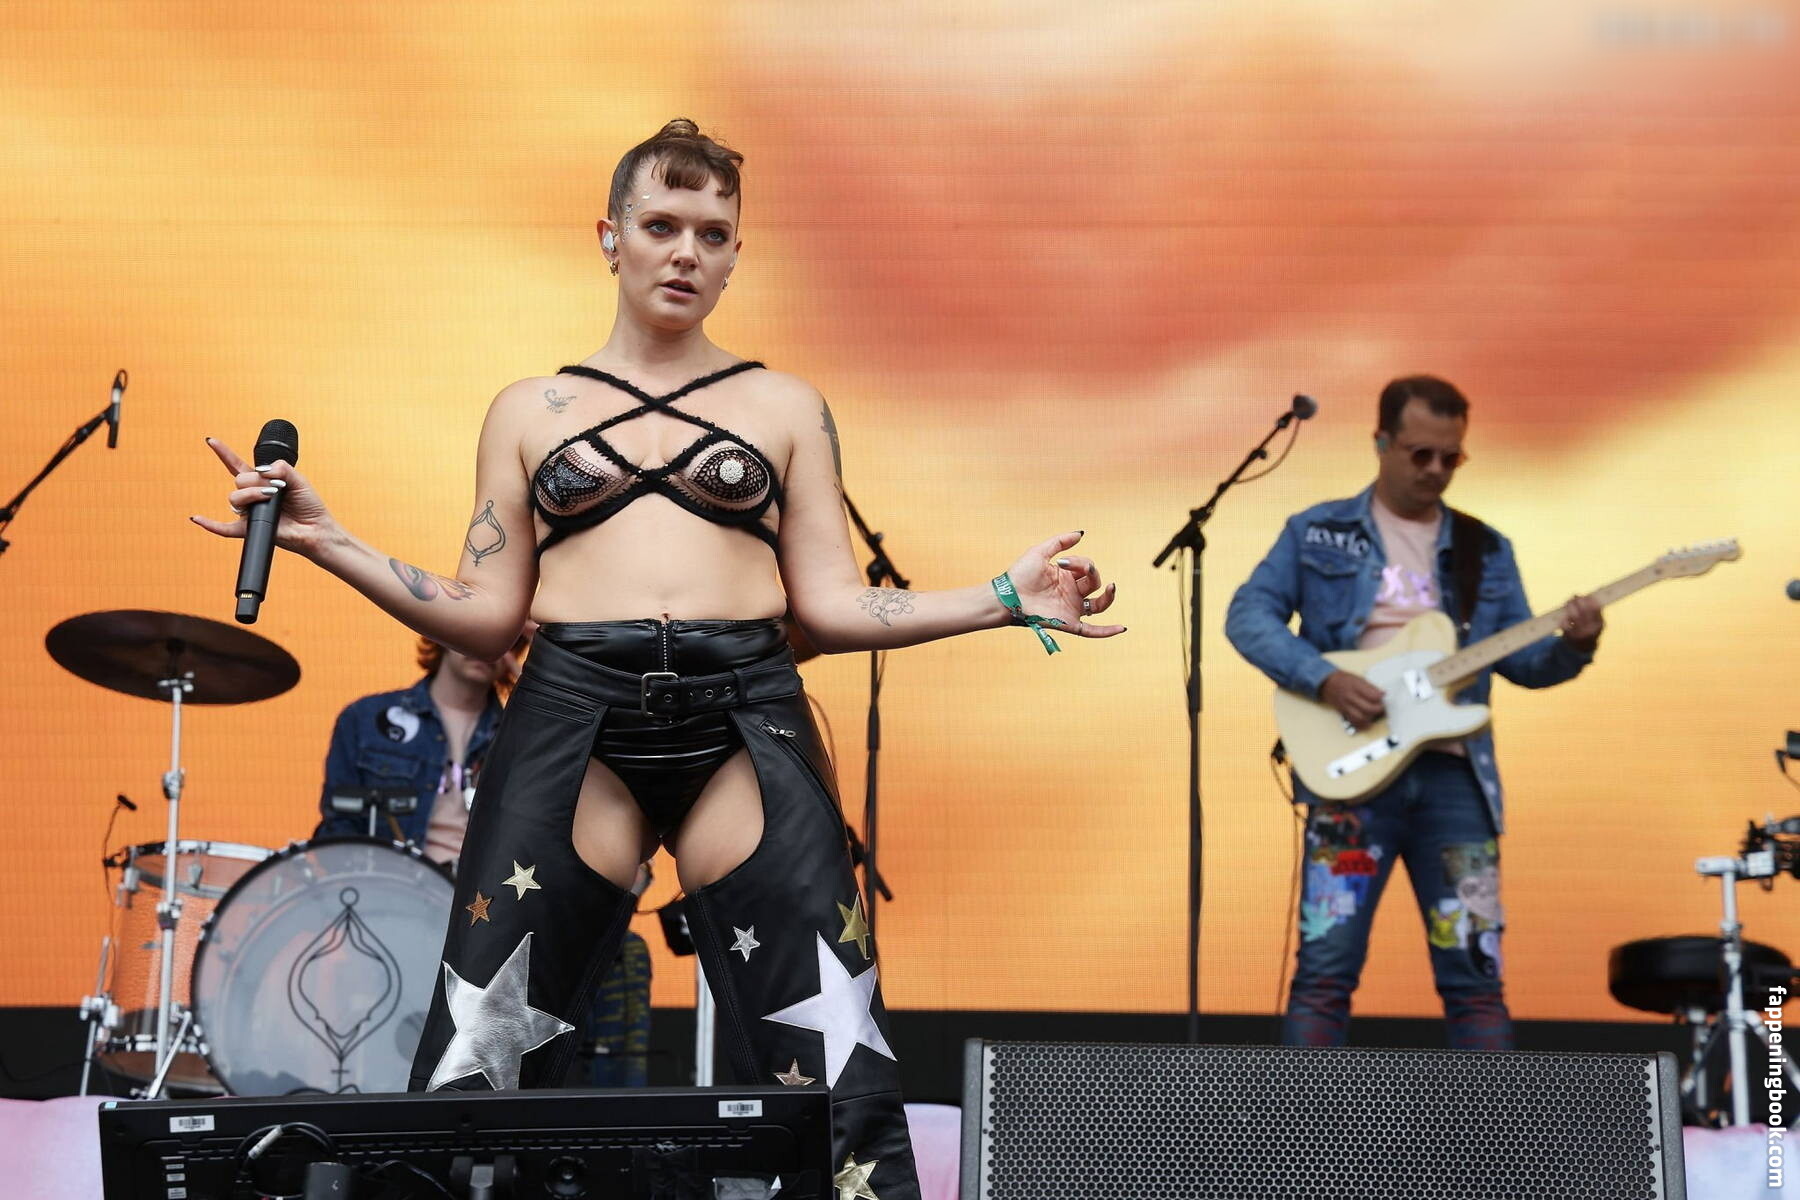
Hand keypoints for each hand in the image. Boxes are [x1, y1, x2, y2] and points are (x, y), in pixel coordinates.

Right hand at [188, 436, 337, 559]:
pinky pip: (225, 528)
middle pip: (239, 481)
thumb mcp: (299, 480)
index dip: (224, 453)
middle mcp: (252, 496)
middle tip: (276, 489)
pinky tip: (198, 518)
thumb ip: (281, 468)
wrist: (316, 528)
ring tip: (270, 498)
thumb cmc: (309, 505)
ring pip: (235, 499)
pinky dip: (210, 524)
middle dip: (255, 481)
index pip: (238, 466)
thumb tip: (262, 471)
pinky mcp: (250, 529)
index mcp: (261, 482)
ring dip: (251, 495)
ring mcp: (249, 513)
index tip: (211, 441)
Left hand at [1003, 531, 1125, 639]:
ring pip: (1099, 605)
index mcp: (1066, 577)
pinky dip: (1107, 631)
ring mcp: (1071, 609)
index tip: (1063, 562)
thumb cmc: (1020, 574)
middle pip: (1094, 582)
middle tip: (1076, 566)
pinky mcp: (1069, 623)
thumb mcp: (1040, 552)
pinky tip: (1121, 628)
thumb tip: (1081, 534)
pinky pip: (1092, 630)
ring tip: (1112, 586)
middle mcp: (1071, 593)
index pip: (1087, 568)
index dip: (1081, 562)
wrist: (1008, 596)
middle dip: (1090, 571)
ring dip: (1109, 596)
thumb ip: (1060, 542)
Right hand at [1320, 670, 1385, 728]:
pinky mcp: (1343, 712)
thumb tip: (1382, 694)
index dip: (1381, 698)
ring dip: (1371, 718)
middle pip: (1368, 708)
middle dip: (1378, 710)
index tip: (1384, 697)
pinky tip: (1366, 722)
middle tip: (1381, 708)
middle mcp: (1351, 696)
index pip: (1373, 695)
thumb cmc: (1343, 679)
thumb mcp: (1358, 678)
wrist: (1327, 683)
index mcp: (1356, 686)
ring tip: (1375, 715)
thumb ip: (1370, 687)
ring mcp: (1346, 705)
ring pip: (1361, 718)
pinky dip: (1362, 724)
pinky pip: (1354, 722)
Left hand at [1559, 593, 1603, 652]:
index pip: (1596, 609)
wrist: (1582, 647)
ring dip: (1570, 606)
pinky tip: (1563, 614)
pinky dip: (1563, 618)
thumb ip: (1594, 611)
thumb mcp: (1596, 622)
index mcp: (1599, 624)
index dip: (1590, 600)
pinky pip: (1565, 624)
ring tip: (1568, 602)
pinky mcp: (1570, 636)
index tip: (1586, 595)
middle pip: (1584, 611)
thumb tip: (1588, 595)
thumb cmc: (1589, 629)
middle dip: (1578, 601)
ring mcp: (1581, 633)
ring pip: (1574, 616)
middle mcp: (1591, 629)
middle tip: (1574, 595)